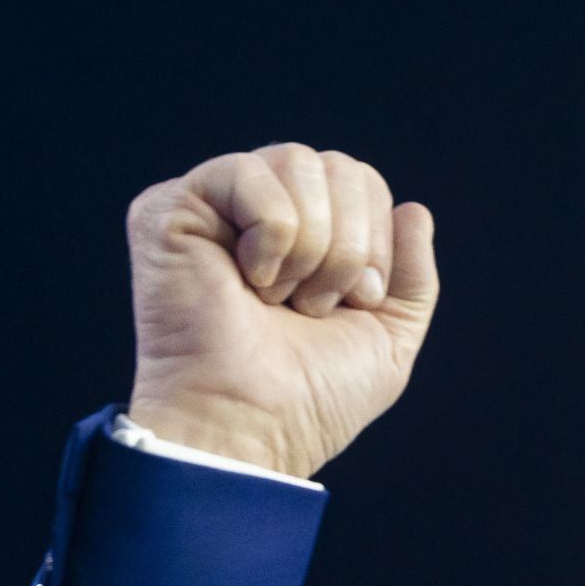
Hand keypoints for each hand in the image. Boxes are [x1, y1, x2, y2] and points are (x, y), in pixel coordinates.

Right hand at [124, 143, 437, 478]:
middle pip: (341, 166)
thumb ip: (413, 275)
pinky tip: (248, 281)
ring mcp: (215, 207)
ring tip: (282, 297)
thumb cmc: (312, 396)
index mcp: (308, 236)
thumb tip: (414, 209)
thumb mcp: (390, 337)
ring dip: (314, 244)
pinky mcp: (170, 208)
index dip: (376, 241)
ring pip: (300, 160)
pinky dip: (272, 233)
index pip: (365, 183)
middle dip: (351, 243)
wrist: (255, 425)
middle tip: (317, 305)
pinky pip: (247, 171)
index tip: (357, 303)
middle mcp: (260, 213)